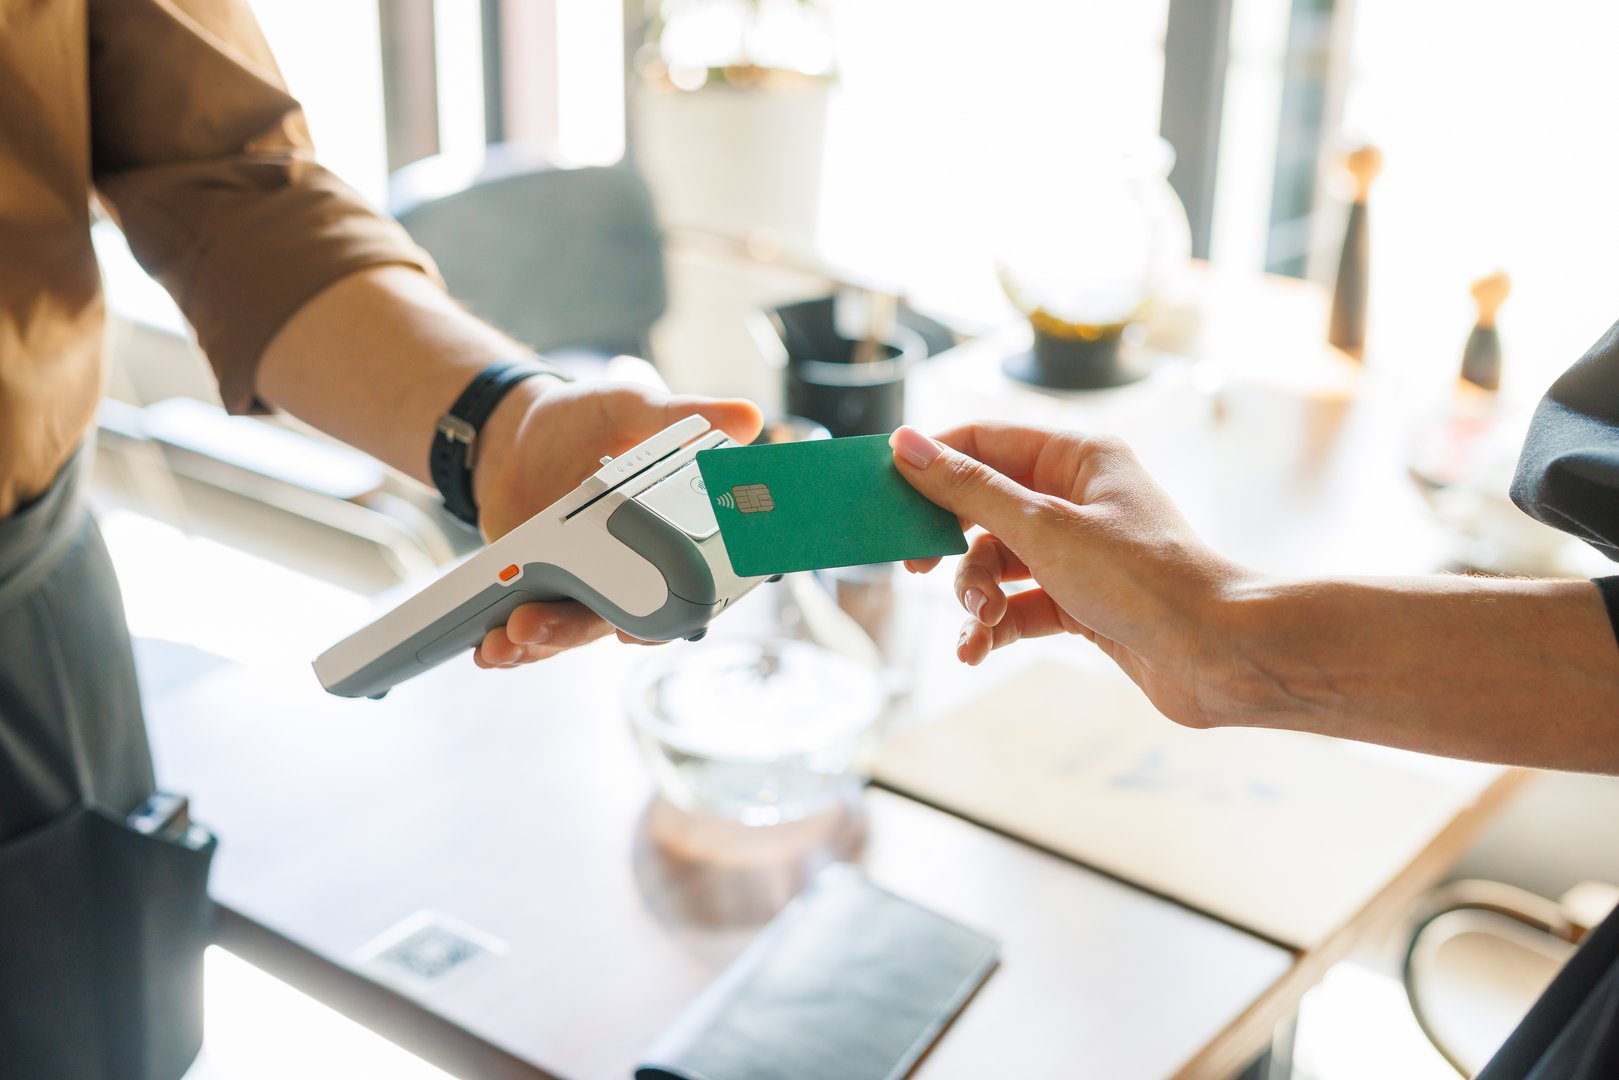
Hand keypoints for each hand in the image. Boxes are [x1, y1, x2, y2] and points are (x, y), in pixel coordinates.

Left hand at [469, 379, 761, 667]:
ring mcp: (586, 589)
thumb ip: (680, 415)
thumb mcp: (629, 408)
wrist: (516, 434)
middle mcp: (632, 573)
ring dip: (540, 644)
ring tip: (507, 635)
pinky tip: (489, 649)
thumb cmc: (584, 421)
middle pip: (617, 623)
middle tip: (537, 621)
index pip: (683, 591)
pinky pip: (534, 633)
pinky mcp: (542, 594)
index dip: (666, 620)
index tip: (636, 631)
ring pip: (573, 633)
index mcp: (668, 536)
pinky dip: (511, 648)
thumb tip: (746, 418)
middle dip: (577, 631)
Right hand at [889, 423, 1253, 726]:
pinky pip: (1017, 606)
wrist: (1220, 654)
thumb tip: (906, 445)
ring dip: (974, 593)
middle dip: (952, 545)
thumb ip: (968, 489)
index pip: (983, 441)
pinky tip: (976, 651)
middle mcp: (1078, 498)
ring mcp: (1079, 552)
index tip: (888, 495)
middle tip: (916, 566)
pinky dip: (993, 626)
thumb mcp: (1042, 527)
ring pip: (996, 563)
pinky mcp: (1081, 601)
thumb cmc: (1146, 579)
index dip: (932, 464)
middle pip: (982, 507)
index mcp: (1077, 457)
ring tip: (980, 621)